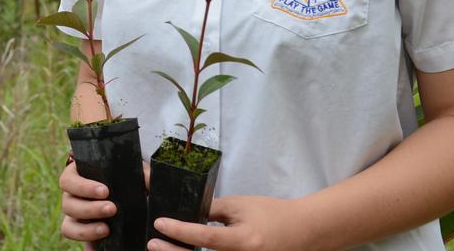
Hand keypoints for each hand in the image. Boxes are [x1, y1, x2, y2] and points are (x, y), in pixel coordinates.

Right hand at [60, 159, 150, 248]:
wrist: (127, 195)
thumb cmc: (123, 178)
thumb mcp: (130, 173)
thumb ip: (141, 174)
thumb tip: (149, 180)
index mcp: (75, 176)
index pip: (67, 181)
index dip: (83, 187)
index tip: (105, 191)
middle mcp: (70, 197)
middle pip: (67, 205)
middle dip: (90, 208)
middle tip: (112, 209)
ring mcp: (74, 217)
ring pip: (68, 225)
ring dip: (87, 229)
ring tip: (107, 229)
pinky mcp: (81, 232)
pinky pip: (78, 242)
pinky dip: (87, 245)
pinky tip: (98, 249)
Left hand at [148, 195, 311, 250]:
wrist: (300, 231)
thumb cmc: (271, 215)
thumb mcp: (240, 206)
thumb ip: (211, 211)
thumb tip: (184, 214)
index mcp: (245, 241)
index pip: (207, 237)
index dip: (181, 230)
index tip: (160, 223)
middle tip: (153, 243)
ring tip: (164, 249)